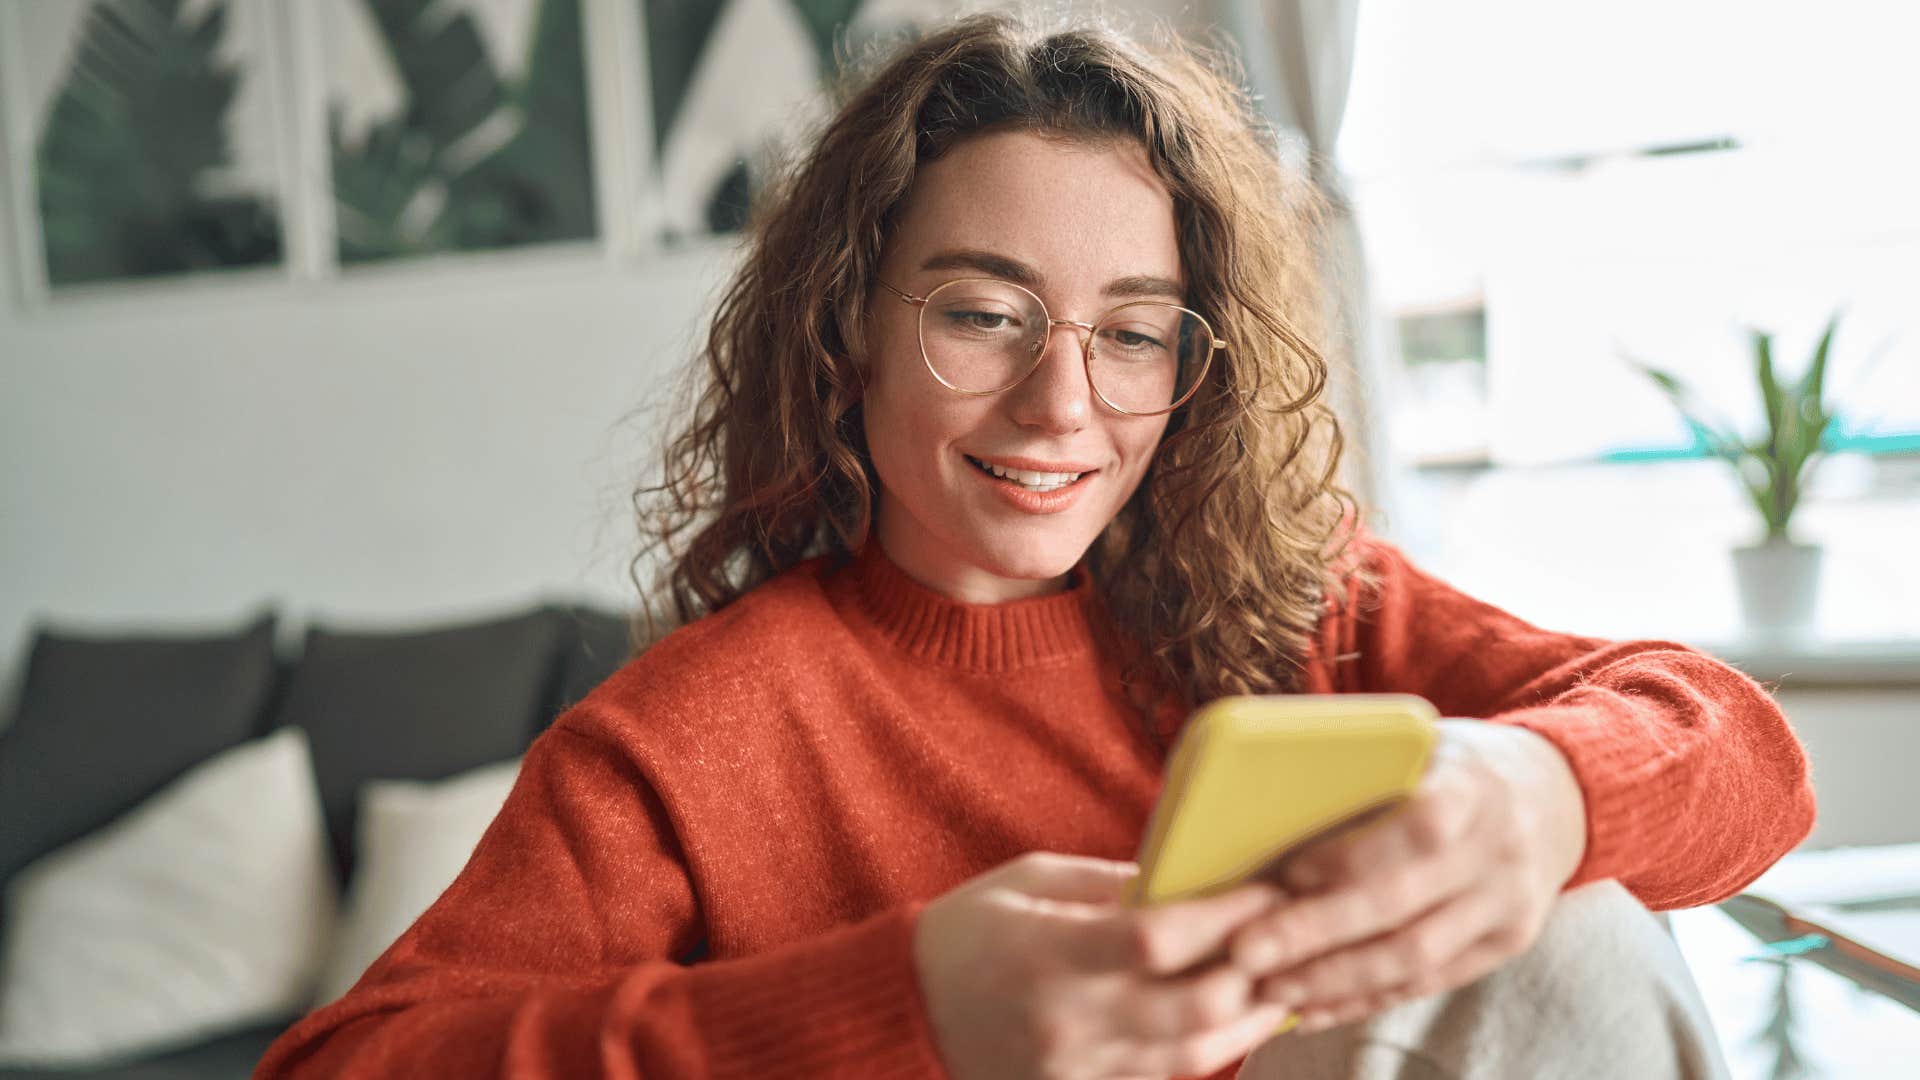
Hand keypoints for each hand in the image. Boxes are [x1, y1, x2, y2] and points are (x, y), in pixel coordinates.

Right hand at [913, 851, 1297, 1079]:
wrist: (904, 1011)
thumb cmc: (967, 931)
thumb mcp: (1030, 881)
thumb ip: (1109, 883)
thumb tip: (1189, 879)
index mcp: (1049, 952)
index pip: (1158, 938)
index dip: (1225, 916)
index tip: (1268, 887)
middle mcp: (1067, 1019)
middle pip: (1193, 1008)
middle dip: (1255, 973)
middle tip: (1292, 939)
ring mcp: (1074, 1068)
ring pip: (1192, 1056)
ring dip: (1249, 1021)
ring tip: (1284, 985)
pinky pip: (1161, 1079)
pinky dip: (1207, 1051)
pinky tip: (1234, 1023)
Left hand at [1225, 718, 1587, 1033]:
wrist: (1556, 795)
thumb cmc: (1456, 763)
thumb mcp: (1422, 743)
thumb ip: (1364, 773)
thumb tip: (1263, 807)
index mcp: (1472, 788)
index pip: (1416, 829)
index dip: (1350, 857)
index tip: (1287, 872)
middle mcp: (1498, 851)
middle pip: (1401, 907)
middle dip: (1315, 934)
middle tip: (1246, 952)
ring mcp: (1508, 905)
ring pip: (1413, 958)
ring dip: (1333, 980)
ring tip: (1268, 988)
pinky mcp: (1505, 945)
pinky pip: (1428, 983)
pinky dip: (1365, 999)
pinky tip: (1313, 1007)